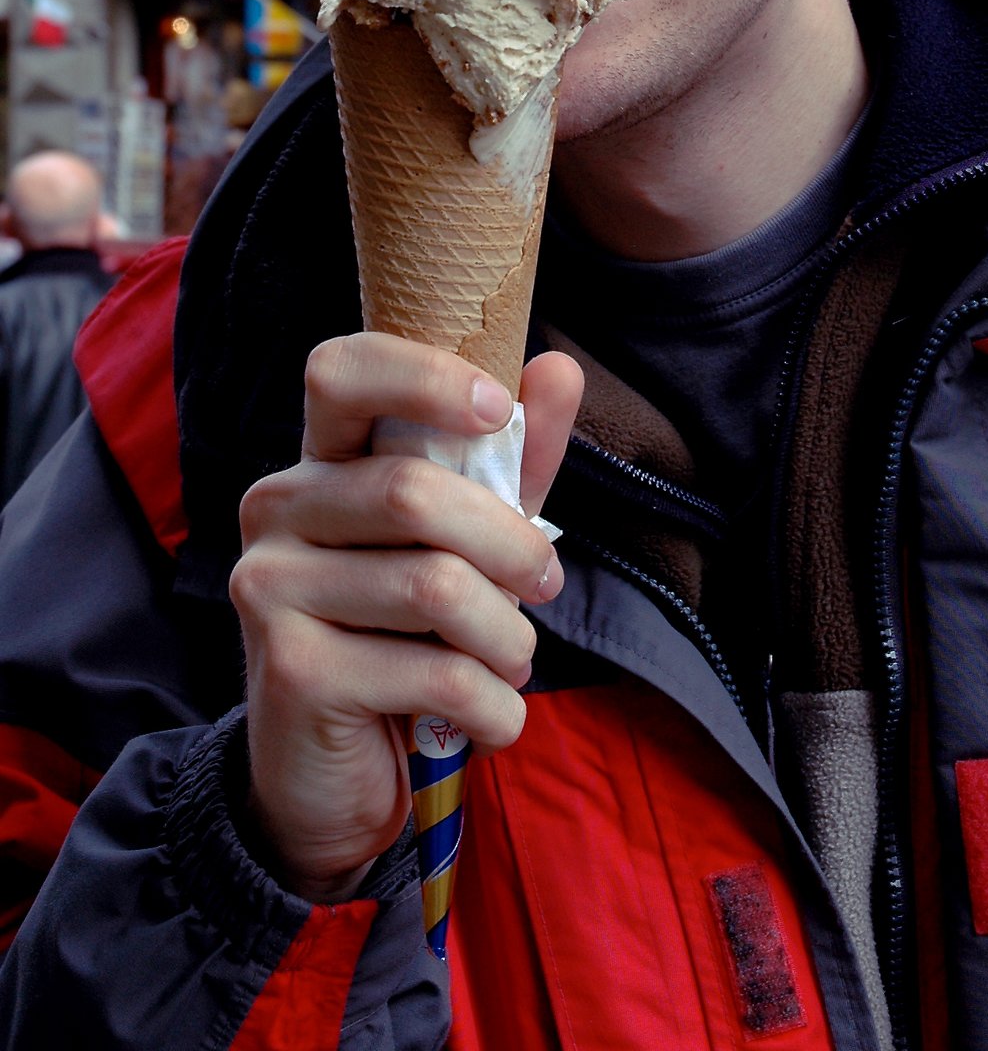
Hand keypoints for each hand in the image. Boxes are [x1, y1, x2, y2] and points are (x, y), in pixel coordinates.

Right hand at [229, 334, 582, 901]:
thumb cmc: (407, 637)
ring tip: (513, 660)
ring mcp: (268, 588)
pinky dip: (492, 702)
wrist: (335, 778)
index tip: (497, 409)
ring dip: (506, 636)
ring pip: (433, 587)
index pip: (341, 371)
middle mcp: (275, 509)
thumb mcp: (469, 540)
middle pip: (411, 491)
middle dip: (507, 544)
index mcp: (316, 461)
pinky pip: (432, 673)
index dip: (422, 376)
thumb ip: (511, 458)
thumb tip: (559, 368)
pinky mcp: (290, 670)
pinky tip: (491, 716)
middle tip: (546, 585)